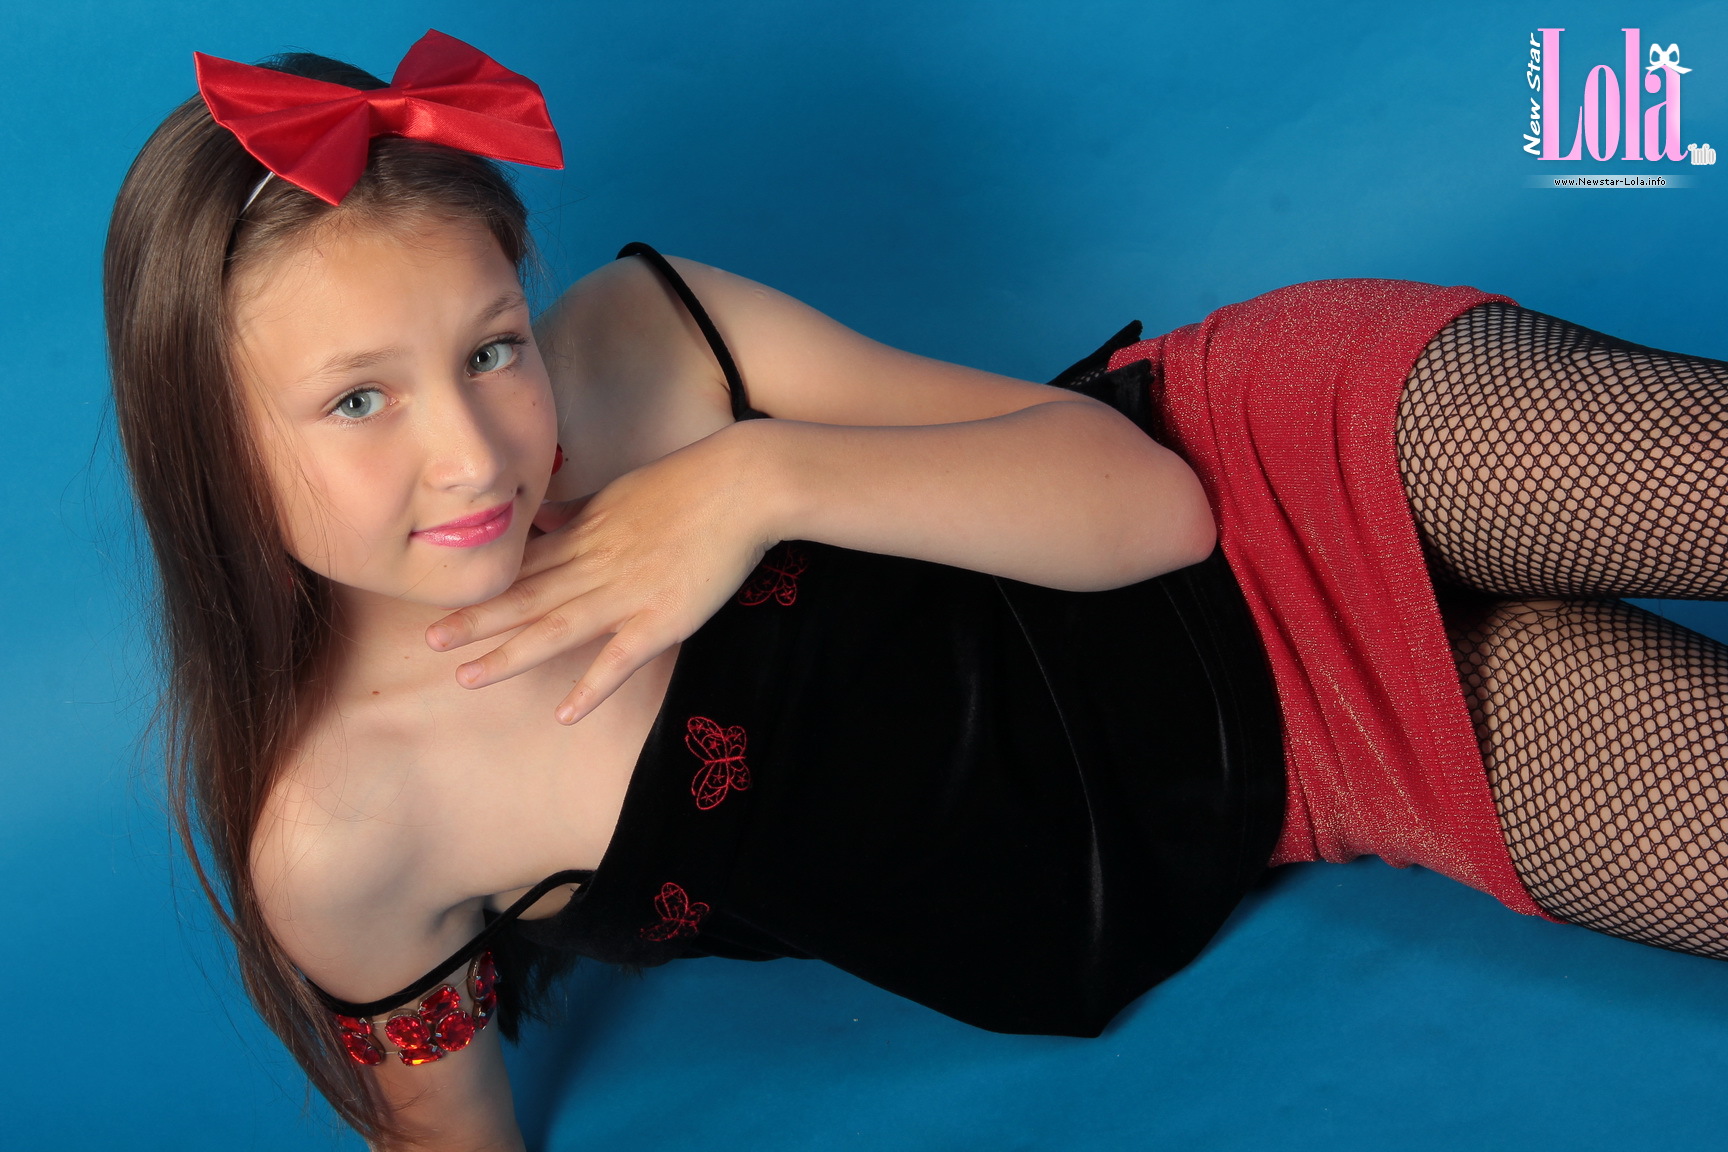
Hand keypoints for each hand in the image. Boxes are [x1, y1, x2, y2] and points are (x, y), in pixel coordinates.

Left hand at [426, 423, 779, 723]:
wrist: (742, 484)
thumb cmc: (687, 483)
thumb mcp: (619, 491)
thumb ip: (576, 511)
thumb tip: (540, 516)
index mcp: (584, 533)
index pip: (522, 563)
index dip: (483, 584)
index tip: (441, 599)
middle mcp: (594, 564)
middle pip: (526, 596)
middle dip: (477, 620)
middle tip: (429, 642)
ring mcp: (626, 593)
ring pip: (557, 627)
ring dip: (511, 654)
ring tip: (469, 677)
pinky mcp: (662, 618)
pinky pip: (620, 658)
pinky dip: (592, 686)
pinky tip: (565, 713)